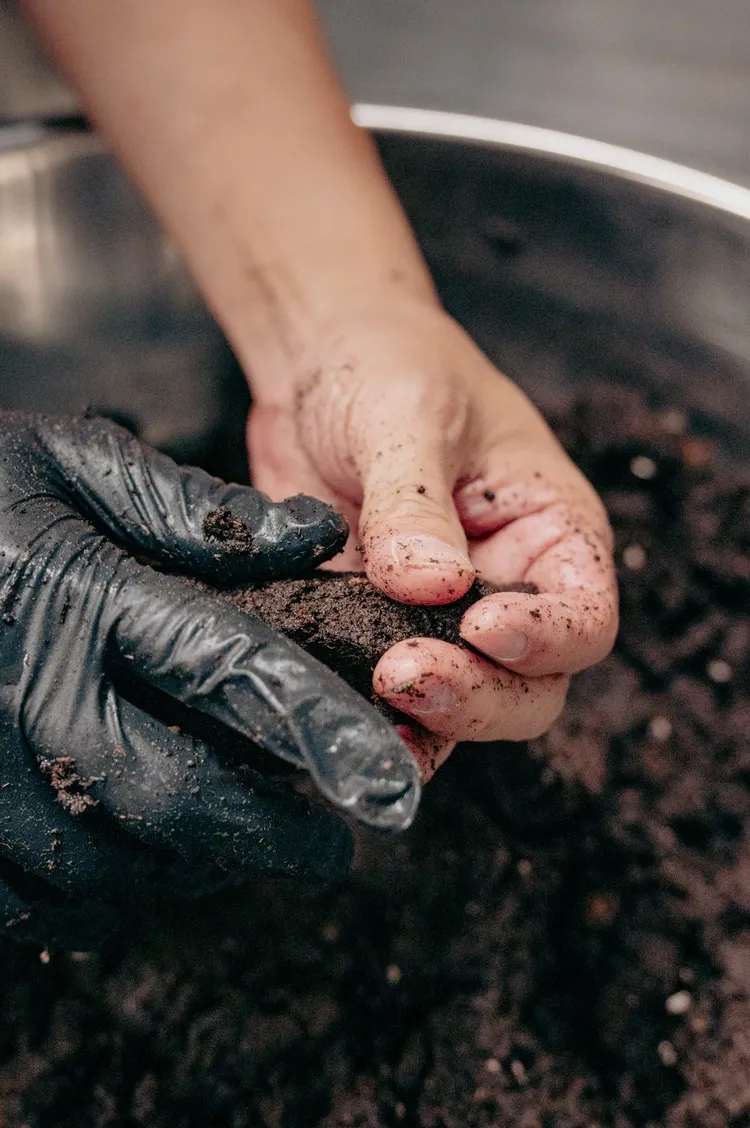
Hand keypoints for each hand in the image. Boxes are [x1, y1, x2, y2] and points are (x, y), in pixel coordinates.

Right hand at [0, 412, 419, 947]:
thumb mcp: (67, 461)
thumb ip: (187, 506)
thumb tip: (310, 537)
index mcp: (77, 595)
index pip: (227, 670)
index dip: (318, 730)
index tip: (389, 784)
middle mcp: (26, 690)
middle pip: (173, 798)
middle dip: (268, 836)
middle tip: (326, 847)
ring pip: (108, 862)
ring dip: (194, 868)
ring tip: (238, 847)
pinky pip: (38, 895)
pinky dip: (107, 894)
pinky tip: (140, 858)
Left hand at [248, 301, 617, 776]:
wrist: (318, 367)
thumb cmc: (389, 366)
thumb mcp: (408, 415)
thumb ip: (415, 504)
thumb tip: (427, 587)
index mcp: (548, 531)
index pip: (583, 617)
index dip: (545, 639)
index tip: (481, 626)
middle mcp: (506, 588)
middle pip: (530, 688)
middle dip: (476, 694)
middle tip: (403, 672)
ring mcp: (439, 620)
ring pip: (464, 708)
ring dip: (426, 720)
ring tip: (372, 704)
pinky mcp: (376, 630)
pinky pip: (391, 700)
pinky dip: (375, 722)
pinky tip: (344, 723)